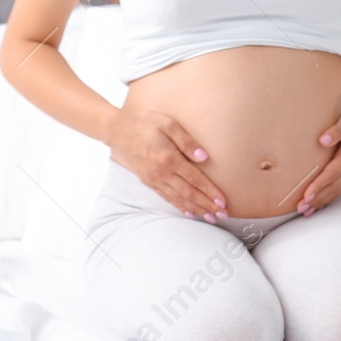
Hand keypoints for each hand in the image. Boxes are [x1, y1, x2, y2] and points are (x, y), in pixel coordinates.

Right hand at [105, 104, 228, 221]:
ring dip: (196, 209)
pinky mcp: (148, 181)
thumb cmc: (145, 122)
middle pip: (189, 194)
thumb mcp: (168, 123)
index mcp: (169, 158)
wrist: (117, 130)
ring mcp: (153, 179)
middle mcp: (161, 173)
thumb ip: (187, 141)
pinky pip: (166, 197)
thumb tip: (205, 158)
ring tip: (210, 218)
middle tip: (222, 215)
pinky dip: (179, 206)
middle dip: (207, 205)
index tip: (223, 202)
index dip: (210, 192)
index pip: (195, 179)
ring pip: (178, 199)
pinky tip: (189, 212)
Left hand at [298, 106, 340, 214]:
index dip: (318, 185)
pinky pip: (340, 190)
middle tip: (299, 208)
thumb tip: (322, 141)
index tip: (306, 195)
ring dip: (320, 202)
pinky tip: (318, 205)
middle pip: (332, 187)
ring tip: (305, 212)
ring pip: (336, 191)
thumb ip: (338, 129)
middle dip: (315, 199)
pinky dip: (329, 199)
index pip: (332, 173)